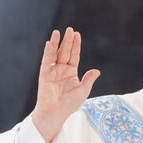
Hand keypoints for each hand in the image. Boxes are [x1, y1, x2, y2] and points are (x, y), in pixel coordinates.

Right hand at [31, 28, 100, 142]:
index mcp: (71, 72)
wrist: (56, 113)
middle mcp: (61, 70)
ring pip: (55, 54)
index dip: (76, 45)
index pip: (74, 55)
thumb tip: (97, 70)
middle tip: (70, 29)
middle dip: (68, 41)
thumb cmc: (69, 104)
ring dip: (57, 43)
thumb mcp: (83, 90)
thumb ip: (89, 79)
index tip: (77, 34)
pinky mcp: (45, 75)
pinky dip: (48, 52)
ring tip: (59, 32)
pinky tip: (50, 43)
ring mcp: (53, 71)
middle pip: (65, 52)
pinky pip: (46, 61)